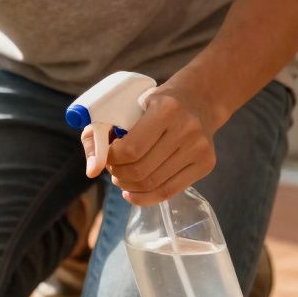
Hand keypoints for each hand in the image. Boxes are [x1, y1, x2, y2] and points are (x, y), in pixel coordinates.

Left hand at [82, 85, 218, 205]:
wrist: (198, 99)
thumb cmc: (153, 104)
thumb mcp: (124, 106)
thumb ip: (98, 135)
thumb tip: (91, 171)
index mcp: (166, 109)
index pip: (130, 150)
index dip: (112, 159)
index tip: (107, 155)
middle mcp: (187, 129)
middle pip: (140, 171)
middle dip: (118, 174)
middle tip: (113, 169)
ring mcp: (200, 148)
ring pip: (152, 184)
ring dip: (128, 186)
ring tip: (123, 177)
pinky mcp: (206, 163)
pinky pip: (168, 192)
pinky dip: (144, 197)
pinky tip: (132, 192)